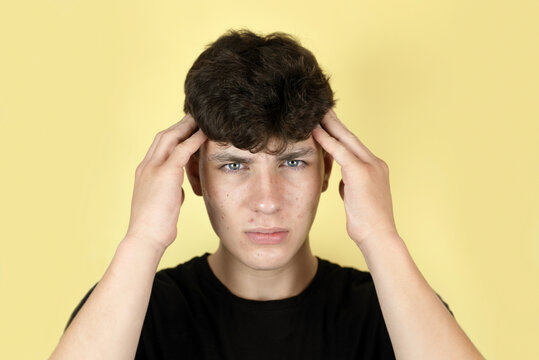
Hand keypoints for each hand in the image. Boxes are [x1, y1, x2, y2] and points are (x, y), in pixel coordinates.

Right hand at [124, 114, 206, 251]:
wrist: (145, 238)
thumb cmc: (154, 227)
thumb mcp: (162, 204)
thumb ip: (169, 192)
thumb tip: (178, 191)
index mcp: (144, 172)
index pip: (158, 146)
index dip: (173, 135)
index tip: (187, 129)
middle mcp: (146, 166)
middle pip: (163, 136)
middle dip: (180, 125)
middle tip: (196, 117)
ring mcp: (153, 168)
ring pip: (171, 137)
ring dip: (187, 126)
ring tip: (202, 119)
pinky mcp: (165, 174)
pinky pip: (182, 150)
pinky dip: (194, 139)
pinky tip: (206, 134)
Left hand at [312, 109, 397, 247]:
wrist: (378, 237)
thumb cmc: (367, 224)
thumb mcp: (357, 199)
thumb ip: (351, 185)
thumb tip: (343, 181)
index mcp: (376, 168)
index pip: (354, 145)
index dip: (340, 133)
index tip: (329, 122)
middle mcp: (375, 163)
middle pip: (351, 136)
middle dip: (335, 122)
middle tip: (321, 108)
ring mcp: (370, 166)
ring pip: (346, 139)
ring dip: (329, 125)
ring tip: (315, 113)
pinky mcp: (361, 172)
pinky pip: (340, 151)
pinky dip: (326, 140)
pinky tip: (314, 131)